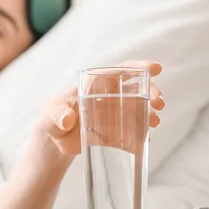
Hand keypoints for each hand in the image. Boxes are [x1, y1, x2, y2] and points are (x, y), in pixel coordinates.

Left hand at [36, 60, 164, 158]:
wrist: (54, 141)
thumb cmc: (51, 119)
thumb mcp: (50, 115)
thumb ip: (58, 115)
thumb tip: (68, 119)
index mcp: (94, 84)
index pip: (119, 71)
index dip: (137, 67)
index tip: (155, 68)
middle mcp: (108, 95)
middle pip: (134, 88)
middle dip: (150, 91)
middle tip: (158, 102)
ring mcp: (114, 112)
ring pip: (138, 106)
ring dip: (150, 111)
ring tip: (155, 121)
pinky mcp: (115, 129)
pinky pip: (133, 126)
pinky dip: (143, 129)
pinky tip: (148, 133)